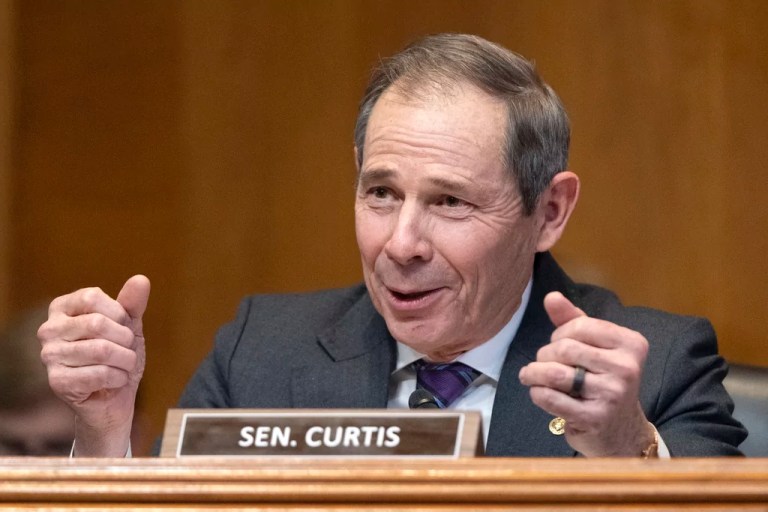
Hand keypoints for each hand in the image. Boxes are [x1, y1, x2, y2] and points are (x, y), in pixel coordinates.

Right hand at [37, 275, 149, 456]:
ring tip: (123, 366)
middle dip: (125, 340)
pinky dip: (118, 378)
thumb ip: (132, 303)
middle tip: (127, 351)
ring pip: (101, 350)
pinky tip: (115, 381)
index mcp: (62, 308)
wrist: (114, 398)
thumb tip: (141, 279)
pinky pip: (100, 374)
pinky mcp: (57, 382)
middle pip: (97, 323)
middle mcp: (48, 330)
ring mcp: (49, 356)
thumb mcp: (129, 326)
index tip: (122, 326)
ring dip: (125, 361)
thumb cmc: (118, 356)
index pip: (92, 297)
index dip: (118, 313)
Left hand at [518, 291, 654, 456]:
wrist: (621, 430)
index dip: (559, 334)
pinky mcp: (595, 418)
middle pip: (564, 349)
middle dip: (545, 355)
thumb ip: (573, 320)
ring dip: (533, 373)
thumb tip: (551, 297)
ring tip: (530, 376)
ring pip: (554, 373)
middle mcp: (627, 368)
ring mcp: (613, 394)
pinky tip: (539, 393)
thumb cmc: (603, 381)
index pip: (580, 325)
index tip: (558, 344)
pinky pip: (550, 397)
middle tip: (544, 363)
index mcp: (631, 344)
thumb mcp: (594, 347)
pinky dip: (537, 393)